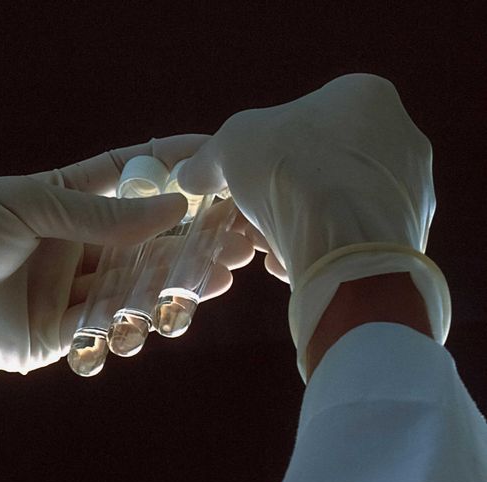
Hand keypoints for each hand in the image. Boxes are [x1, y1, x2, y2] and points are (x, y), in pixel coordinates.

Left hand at [0, 135, 253, 439]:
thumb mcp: (27, 205)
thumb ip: (99, 214)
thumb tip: (175, 207)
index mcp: (62, 200)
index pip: (131, 181)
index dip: (175, 174)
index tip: (221, 166)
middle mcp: (70, 247)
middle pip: (144, 246)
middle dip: (188, 248)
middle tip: (233, 252)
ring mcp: (62, 294)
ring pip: (131, 293)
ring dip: (167, 294)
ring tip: (199, 292)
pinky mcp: (50, 339)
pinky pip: (99, 336)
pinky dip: (121, 335)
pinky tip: (136, 331)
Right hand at [177, 73, 449, 378]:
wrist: (348, 238)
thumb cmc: (291, 169)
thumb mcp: (232, 145)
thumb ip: (210, 157)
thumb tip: (189, 173)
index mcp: (365, 96)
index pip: (305, 119)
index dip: (263, 151)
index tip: (239, 179)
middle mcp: (400, 134)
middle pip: (320, 165)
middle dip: (280, 193)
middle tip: (249, 218)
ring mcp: (414, 188)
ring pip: (337, 205)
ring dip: (298, 223)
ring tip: (268, 246)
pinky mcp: (410, 233)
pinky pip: (354, 238)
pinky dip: (323, 248)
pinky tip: (295, 262)